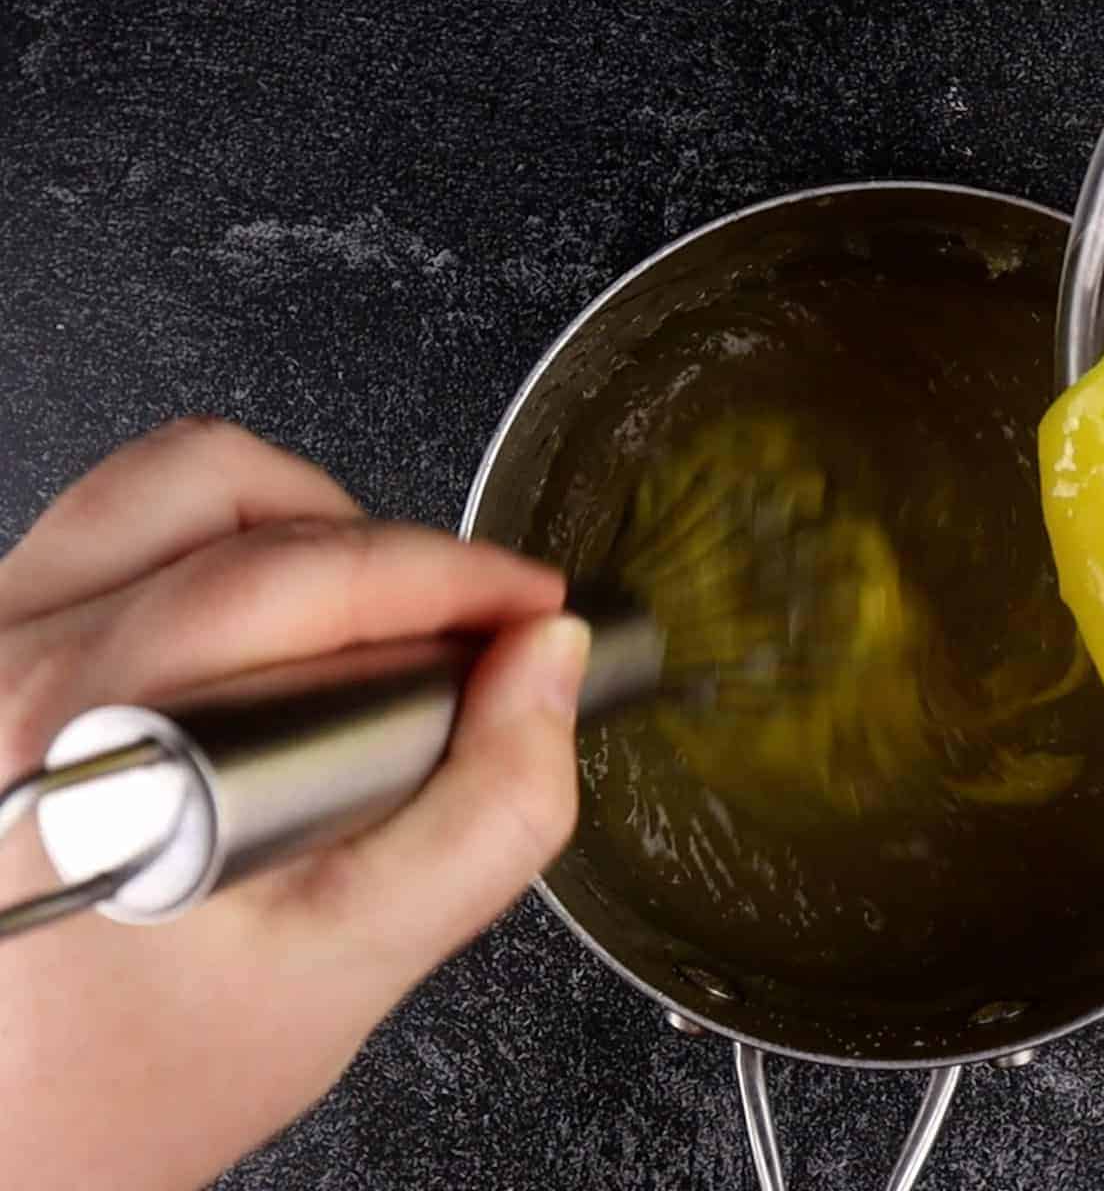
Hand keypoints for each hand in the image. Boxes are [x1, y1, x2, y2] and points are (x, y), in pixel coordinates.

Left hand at [0, 419, 585, 1189]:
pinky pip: (118, 521)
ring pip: (178, 482)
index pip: (320, 581)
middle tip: (479, 630)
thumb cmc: (147, 1064)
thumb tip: (548, 666)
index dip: (463, 577)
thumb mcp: (361, 960)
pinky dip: (227, 540)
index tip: (535, 609)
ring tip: (370, 619)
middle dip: (407, 559)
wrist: (10, 1123)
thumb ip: (491, 811)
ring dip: (307, 523)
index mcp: (110, 738)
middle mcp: (22, 669)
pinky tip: (277, 635)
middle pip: (255, 511)